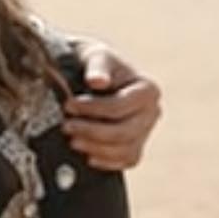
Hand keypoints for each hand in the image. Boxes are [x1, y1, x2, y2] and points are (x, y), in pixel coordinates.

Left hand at [62, 41, 162, 170]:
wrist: (93, 74)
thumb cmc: (95, 63)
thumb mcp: (95, 56)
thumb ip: (97, 67)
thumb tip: (97, 81)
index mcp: (147, 90)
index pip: (120, 106)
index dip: (93, 108)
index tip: (68, 105)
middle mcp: (152, 112)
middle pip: (125, 132)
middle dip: (93, 131)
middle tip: (66, 126)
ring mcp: (146, 131)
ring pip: (126, 149)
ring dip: (97, 148)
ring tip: (73, 141)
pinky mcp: (136, 144)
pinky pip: (127, 160)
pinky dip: (108, 162)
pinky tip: (89, 157)